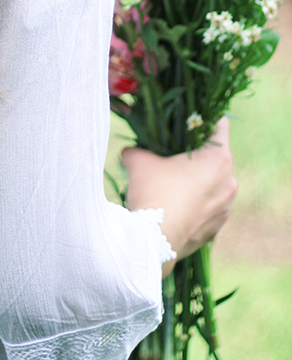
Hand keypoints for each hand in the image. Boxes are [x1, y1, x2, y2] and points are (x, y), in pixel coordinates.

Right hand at [122, 117, 236, 274]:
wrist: (152, 240)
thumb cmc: (152, 191)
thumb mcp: (138, 160)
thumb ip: (138, 149)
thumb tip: (130, 151)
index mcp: (218, 158)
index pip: (219, 125)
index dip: (202, 120)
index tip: (186, 122)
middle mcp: (229, 182)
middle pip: (217, 157)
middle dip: (196, 154)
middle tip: (173, 153)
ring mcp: (225, 208)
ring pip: (214, 184)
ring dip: (198, 181)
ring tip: (172, 183)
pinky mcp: (216, 228)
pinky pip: (209, 208)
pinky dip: (196, 203)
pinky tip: (174, 205)